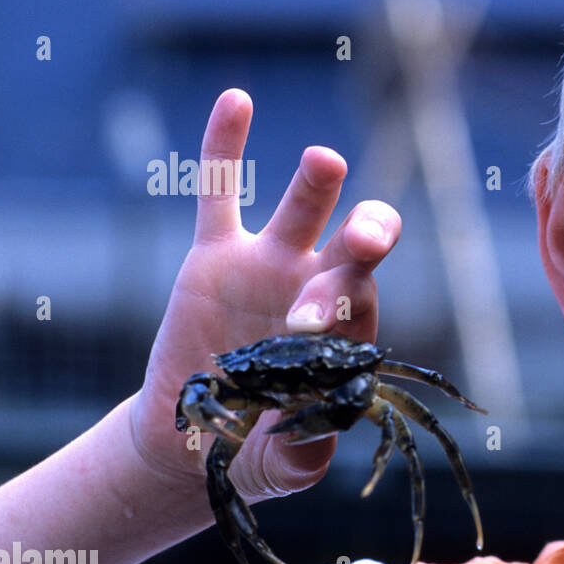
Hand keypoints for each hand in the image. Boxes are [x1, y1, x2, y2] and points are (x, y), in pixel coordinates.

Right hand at [128, 89, 400, 513]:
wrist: (200, 439)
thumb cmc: (260, 451)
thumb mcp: (287, 464)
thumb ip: (309, 449)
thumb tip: (320, 428)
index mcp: (346, 337)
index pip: (358, 307)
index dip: (341, 308)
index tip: (304, 328)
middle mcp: (317, 289)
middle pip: (354, 250)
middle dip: (363, 238)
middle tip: (361, 237)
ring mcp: (269, 265)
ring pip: (301, 211)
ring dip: (317, 185)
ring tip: (325, 160)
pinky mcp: (216, 255)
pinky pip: (220, 192)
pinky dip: (225, 147)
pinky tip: (236, 99)